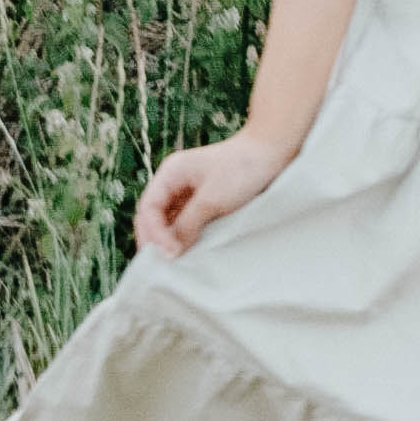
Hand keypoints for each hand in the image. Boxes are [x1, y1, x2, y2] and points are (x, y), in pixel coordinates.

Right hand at [133, 128, 288, 257]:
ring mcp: (186, 193)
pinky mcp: (201, 202)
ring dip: (168, 241)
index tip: (169, 254)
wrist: (271, 154)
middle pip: (152, 217)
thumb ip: (188, 224)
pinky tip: (187, 253)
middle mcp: (173, 182)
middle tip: (165, 266)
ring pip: (167, 222)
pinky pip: (183, 223)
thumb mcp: (212, 199)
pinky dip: (182, 238)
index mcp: (170, 173)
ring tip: (175, 264)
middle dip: (155, 240)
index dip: (154, 233)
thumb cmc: (241, 169)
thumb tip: (170, 252)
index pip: (148, 208)